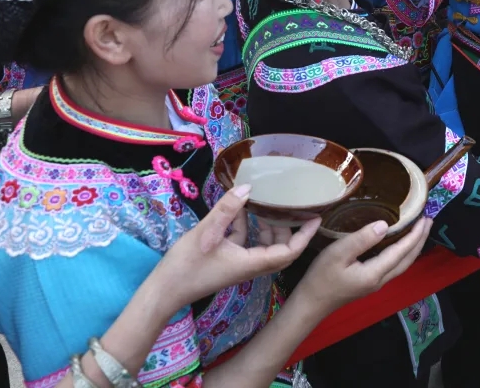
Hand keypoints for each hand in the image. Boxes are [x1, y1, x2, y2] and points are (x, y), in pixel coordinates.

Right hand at [155, 185, 318, 307]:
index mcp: (252, 263)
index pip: (289, 251)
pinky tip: (236, 208)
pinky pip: (244, 242)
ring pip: (262, 243)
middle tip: (290, 204)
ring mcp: (238, 264)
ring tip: (265, 202)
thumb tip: (248, 188)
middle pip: (279, 246)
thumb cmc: (186, 266)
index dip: (304, 235)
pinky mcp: (226, 260)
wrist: (163, 291)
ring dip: (265, 224)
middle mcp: (250, 265)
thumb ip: (227, 209)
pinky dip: (244, 226)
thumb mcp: (207, 233)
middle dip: (287, 226)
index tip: (315, 217)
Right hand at [299, 218, 431, 313]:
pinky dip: (402, 253)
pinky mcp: (369, 283)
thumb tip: (385, 225)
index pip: (401, 252)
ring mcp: (375, 283)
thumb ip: (362, 240)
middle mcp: (380, 280)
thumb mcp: (338, 254)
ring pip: (401, 264)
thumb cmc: (321, 277)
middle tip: (428, 221)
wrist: (310, 304)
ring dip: (412, 247)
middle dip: (419, 241)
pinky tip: (398, 245)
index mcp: (375, 273)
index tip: (425, 218)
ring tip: (419, 231)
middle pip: (407, 260)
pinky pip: (393, 266)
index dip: (415, 235)